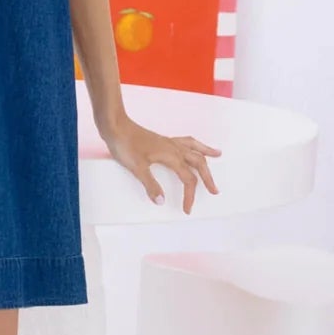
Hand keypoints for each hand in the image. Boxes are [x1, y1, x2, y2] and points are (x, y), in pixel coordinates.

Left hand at [102, 116, 220, 212]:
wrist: (115, 126)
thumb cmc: (125, 145)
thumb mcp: (137, 168)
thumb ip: (151, 185)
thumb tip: (161, 201)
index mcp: (171, 156)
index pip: (188, 179)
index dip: (190, 195)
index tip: (187, 208)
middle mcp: (174, 148)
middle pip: (198, 163)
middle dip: (207, 178)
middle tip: (214, 190)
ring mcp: (169, 142)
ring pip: (194, 148)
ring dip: (206, 154)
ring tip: (218, 155)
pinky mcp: (162, 140)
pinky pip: (185, 141)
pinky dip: (194, 144)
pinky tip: (193, 145)